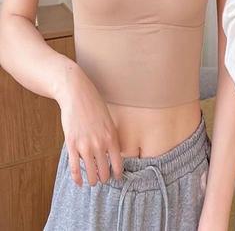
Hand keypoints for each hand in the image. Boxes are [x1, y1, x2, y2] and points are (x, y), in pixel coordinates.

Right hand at [56, 63, 122, 186]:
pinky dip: (77, 178)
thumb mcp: (109, 121)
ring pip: (90, 172)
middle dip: (104, 178)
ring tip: (93, 182)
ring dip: (92, 180)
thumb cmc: (95, 106)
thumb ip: (111, 137)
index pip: (118, 163)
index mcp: (112, 137)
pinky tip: (79, 183)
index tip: (117, 178)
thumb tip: (112, 153)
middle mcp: (100, 144)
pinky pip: (75, 167)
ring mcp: (85, 145)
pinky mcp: (72, 145)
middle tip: (103, 180)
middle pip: (104, 171)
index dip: (117, 174)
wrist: (78, 95)